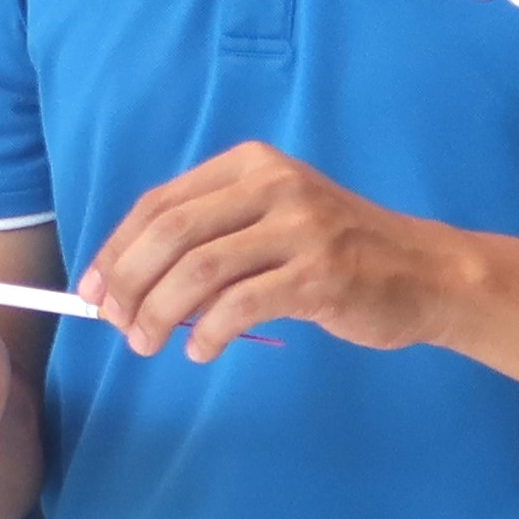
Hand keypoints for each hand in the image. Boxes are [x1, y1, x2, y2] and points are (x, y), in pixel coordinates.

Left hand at [78, 141, 457, 363]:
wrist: (428, 274)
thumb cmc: (337, 253)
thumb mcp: (272, 223)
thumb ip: (210, 239)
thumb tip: (126, 285)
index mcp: (250, 166)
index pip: (159, 204)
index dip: (116, 249)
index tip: (91, 290)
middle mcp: (273, 185)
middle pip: (171, 233)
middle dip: (129, 283)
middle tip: (112, 323)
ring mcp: (300, 228)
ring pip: (199, 270)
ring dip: (160, 313)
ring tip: (146, 344)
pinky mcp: (321, 273)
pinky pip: (241, 305)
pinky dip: (208, 333)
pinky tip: (200, 352)